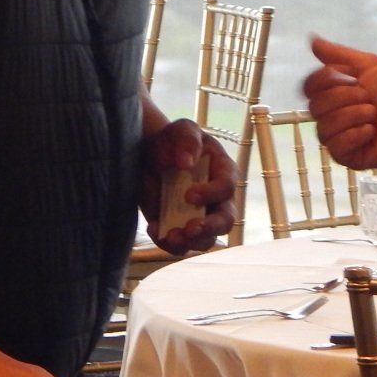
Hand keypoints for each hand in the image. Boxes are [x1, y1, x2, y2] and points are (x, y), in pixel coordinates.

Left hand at [139, 118, 235, 253]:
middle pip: (225, 221)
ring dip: (190, 242)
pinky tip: (153, 228)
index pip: (227, 187)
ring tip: (169, 235)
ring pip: (206, 240)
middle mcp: (217, 199)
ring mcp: (200, 216)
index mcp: (223, 172)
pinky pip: (181, 245)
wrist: (149, 155)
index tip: (188, 195)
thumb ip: (187, 140)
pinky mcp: (180, 227)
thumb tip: (188, 162)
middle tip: (190, 229)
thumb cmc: (172, 140)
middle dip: (209, 228)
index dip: (211, 194)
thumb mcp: (180, 130)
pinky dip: (167, 243)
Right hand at [302, 35, 376, 168]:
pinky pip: (336, 146)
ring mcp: (338, 138)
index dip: (324, 80)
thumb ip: (338, 54)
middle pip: (315, 106)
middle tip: (369, 98)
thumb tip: (312, 38)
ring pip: (324, 127)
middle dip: (346, 98)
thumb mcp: (368, 65)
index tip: (346, 76)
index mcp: (334, 94)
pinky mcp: (347, 157)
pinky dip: (356, 135)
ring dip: (354, 116)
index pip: (309, 87)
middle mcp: (331, 116)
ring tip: (374, 115)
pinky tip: (372, 132)